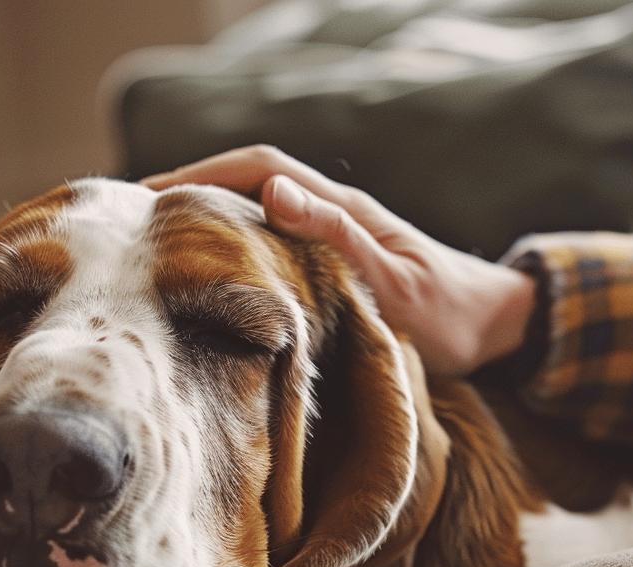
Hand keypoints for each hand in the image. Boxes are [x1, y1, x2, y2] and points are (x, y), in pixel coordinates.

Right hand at [144, 145, 535, 376]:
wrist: (498, 328)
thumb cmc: (450, 314)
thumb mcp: (393, 283)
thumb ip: (336, 238)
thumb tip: (273, 194)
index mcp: (341, 211)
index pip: (258, 171)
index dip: (201, 175)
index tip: (150, 197)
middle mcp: (332, 216)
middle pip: (248, 185)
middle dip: (191, 194)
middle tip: (134, 222)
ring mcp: (332, 239)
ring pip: (257, 216)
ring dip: (208, 221)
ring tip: (156, 247)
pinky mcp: (334, 266)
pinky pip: (272, 246)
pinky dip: (234, 250)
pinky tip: (211, 277)